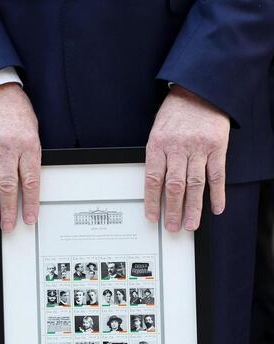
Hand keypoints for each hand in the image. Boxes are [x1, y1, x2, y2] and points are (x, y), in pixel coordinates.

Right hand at [0, 83, 40, 230]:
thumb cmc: (15, 112)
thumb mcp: (32, 131)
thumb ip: (29, 157)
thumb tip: (27, 188)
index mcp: (28, 144)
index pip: (30, 180)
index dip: (30, 203)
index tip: (29, 219)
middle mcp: (7, 147)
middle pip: (7, 185)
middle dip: (7, 210)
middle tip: (5, 227)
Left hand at [145, 85, 229, 231]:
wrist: (199, 91)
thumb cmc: (175, 112)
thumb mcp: (157, 132)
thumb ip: (157, 157)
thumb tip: (156, 186)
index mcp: (158, 145)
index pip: (153, 180)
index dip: (152, 201)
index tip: (152, 217)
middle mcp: (178, 148)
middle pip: (175, 186)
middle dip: (173, 210)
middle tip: (173, 227)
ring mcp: (198, 148)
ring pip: (195, 184)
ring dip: (194, 207)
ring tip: (191, 224)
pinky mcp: (217, 147)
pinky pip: (217, 174)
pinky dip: (217, 193)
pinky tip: (216, 207)